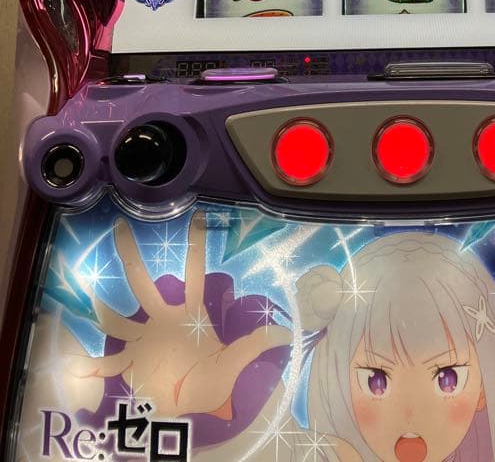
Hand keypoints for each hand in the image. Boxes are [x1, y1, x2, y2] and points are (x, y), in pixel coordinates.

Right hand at [67, 213, 290, 417]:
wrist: (188, 410)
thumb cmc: (210, 383)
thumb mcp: (234, 363)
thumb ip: (255, 345)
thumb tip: (287, 334)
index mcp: (187, 313)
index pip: (194, 273)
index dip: (196, 246)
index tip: (198, 215)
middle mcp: (161, 319)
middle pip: (142, 282)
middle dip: (131, 255)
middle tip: (119, 226)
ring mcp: (142, 339)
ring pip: (118, 317)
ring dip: (103, 309)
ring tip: (89, 297)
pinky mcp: (128, 363)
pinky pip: (106, 361)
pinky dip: (89, 365)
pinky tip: (75, 364)